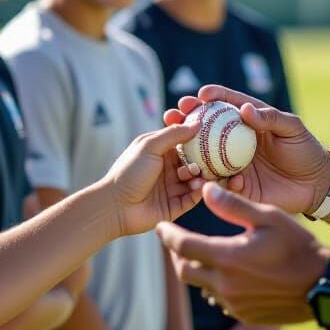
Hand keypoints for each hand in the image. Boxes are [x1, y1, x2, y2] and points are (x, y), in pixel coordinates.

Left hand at [104, 122, 203, 236]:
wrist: (115, 206)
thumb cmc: (128, 172)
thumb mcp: (150, 146)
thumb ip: (174, 134)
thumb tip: (198, 123)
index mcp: (162, 151)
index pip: (187, 141)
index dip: (199, 136)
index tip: (214, 130)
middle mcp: (170, 168)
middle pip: (196, 160)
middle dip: (204, 158)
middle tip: (213, 156)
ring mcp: (174, 186)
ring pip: (197, 178)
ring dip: (201, 174)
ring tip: (197, 174)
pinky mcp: (177, 205)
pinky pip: (194, 196)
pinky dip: (199, 190)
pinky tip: (198, 186)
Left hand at [158, 183, 328, 324]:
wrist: (323, 285)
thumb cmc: (298, 246)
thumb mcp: (268, 217)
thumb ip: (233, 205)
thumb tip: (206, 189)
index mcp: (227, 257)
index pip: (183, 246)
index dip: (167, 235)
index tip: (160, 226)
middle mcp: (225, 284)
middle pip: (184, 270)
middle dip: (176, 255)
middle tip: (176, 242)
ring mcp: (234, 304)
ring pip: (201, 287)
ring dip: (197, 270)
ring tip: (202, 255)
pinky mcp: (244, 315)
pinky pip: (219, 300)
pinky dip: (215, 285)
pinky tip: (226, 273)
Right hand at [164, 86, 329, 215]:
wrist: (315, 185)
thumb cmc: (305, 149)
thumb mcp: (292, 128)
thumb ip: (271, 117)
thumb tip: (245, 109)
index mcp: (248, 122)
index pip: (226, 104)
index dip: (212, 97)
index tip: (200, 95)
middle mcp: (236, 141)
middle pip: (206, 128)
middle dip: (187, 120)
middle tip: (174, 114)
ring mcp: (233, 164)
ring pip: (205, 155)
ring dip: (189, 151)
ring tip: (178, 146)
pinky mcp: (237, 186)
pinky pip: (219, 183)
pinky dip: (212, 179)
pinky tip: (209, 177)